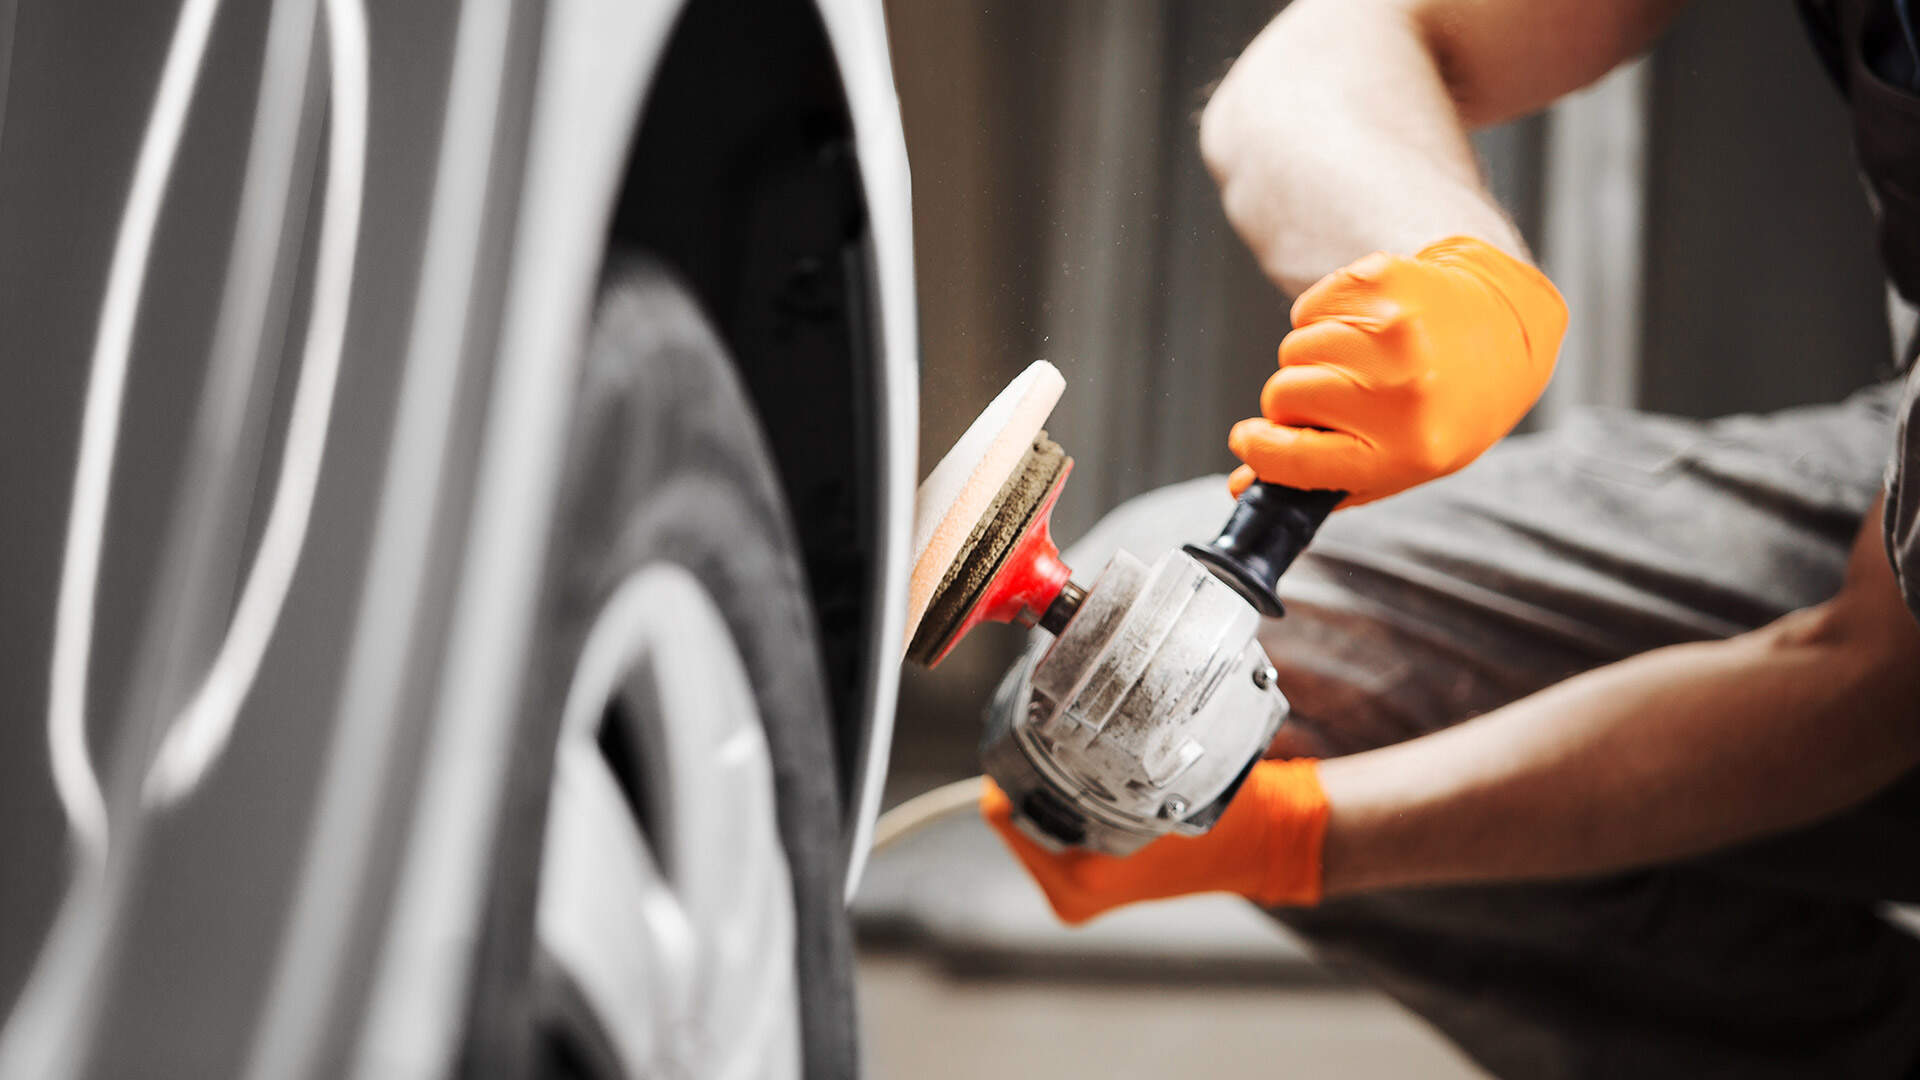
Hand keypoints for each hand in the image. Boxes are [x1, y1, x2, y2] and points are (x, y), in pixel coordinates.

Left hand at [980, 759, 1329, 924]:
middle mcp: (1072, 893)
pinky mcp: (1092, 887)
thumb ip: (1094, 751)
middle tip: (1055, 743)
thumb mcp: (1153, 768)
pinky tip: (1093, 787)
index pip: (1002, 811)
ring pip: (1034, 824)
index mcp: (1077, 877)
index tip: (1025, 732)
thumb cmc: (1215, 802)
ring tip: (1082, 765)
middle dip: (1031, 781)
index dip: (1011, 766)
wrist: (1262, 840)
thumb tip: (1029, 708)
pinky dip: (1068, 810)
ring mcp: (1080, 895)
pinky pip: (1055, 836)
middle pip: (1015, 817)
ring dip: (1050, 794)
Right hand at [1228, 236, 1566, 505]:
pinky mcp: (1381, 281)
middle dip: (1295, 400)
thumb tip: (1241, 485)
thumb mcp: (1397, 461)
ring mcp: (1392, 329)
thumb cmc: (1446, 407)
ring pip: (1292, 349)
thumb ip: (1318, 478)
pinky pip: (1309, 307)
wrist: (1505, 328)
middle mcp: (1401, 389)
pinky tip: (1367, 327)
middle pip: (1282, 395)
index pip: (1290, 458)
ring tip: (1362, 361)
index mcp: (1405, 449)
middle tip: (1336, 397)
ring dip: (1314, 358)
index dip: (1258, 450)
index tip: (1250, 440)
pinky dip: (1326, 319)